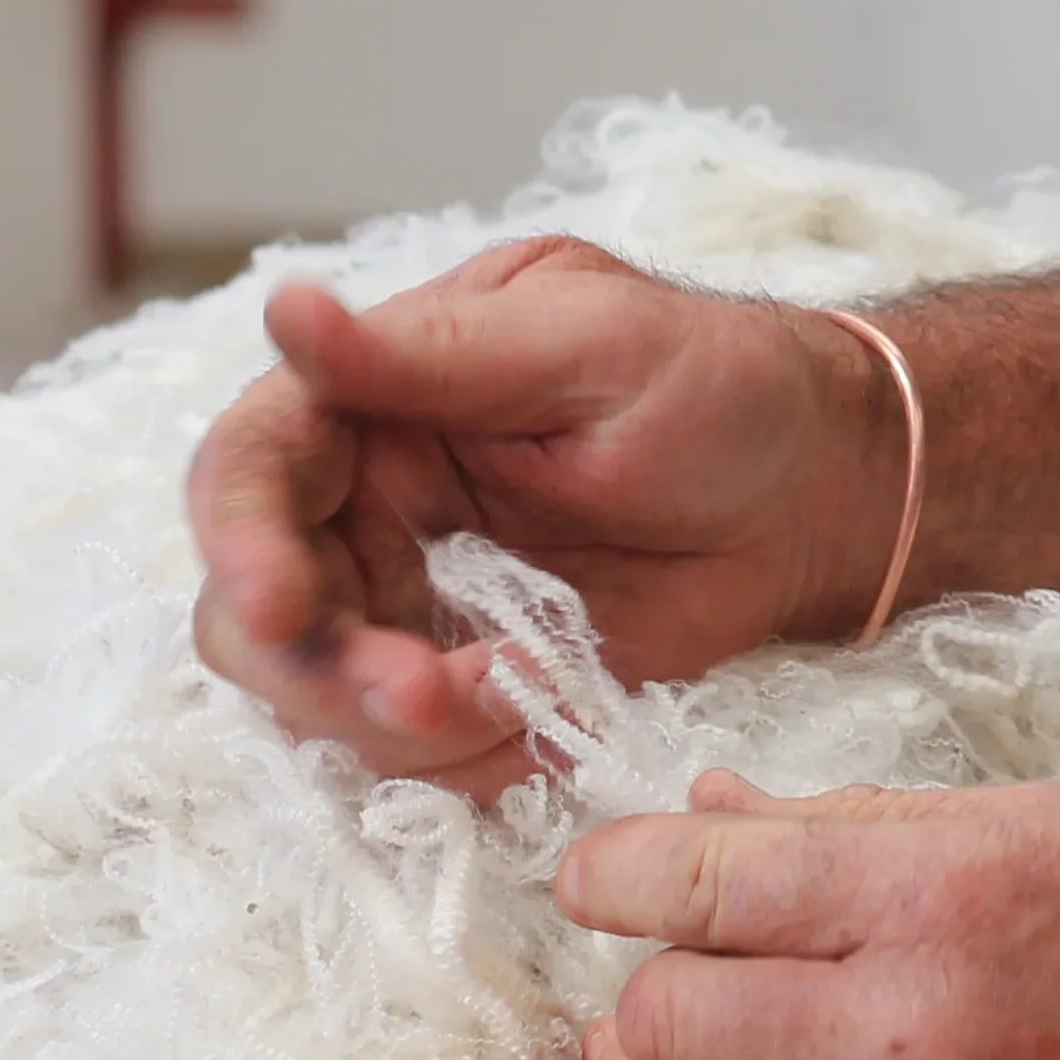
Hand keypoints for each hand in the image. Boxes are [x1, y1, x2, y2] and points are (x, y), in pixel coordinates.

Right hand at [188, 241, 903, 797]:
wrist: (819, 489)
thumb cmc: (723, 384)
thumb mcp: (590, 344)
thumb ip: (433, 352)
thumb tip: (287, 307)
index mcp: (382, 398)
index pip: (251, 468)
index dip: (241, 543)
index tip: (281, 606)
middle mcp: (376, 505)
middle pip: (258, 613)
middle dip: (320, 667)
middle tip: (419, 690)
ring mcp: (420, 601)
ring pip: (324, 699)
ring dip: (399, 722)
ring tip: (517, 687)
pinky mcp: (473, 677)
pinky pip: (420, 751)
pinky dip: (471, 752)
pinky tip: (553, 702)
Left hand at [531, 774, 1059, 1059]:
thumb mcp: (1052, 823)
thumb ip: (865, 822)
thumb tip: (708, 808)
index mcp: (948, 898)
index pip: (706, 884)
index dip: (618, 871)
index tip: (594, 868)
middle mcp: (913, 1038)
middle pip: (669, 1016)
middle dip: (646, 976)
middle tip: (679, 952)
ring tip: (651, 1046)